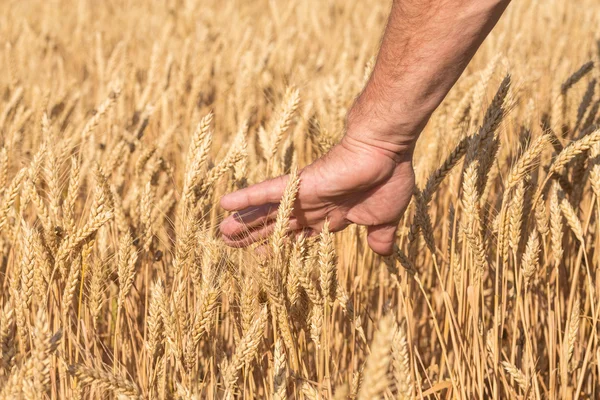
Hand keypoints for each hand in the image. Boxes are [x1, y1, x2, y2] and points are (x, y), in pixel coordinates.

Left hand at [219, 134, 414, 254]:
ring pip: (269, 211)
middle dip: (257, 235)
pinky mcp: (299, 183)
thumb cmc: (388, 179)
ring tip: (222, 231)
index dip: (282, 246)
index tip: (263, 255)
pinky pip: (267, 191)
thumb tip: (382, 253)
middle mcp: (314, 206)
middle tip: (231, 243)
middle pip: (278, 225)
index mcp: (333, 216)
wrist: (386, 152)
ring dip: (245, 221)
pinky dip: (247, 198)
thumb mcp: (385, 218)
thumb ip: (380, 236)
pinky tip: (225, 204)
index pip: (301, 235)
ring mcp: (304, 194)